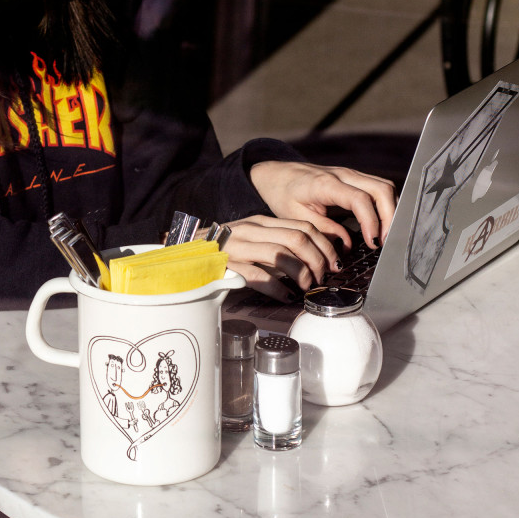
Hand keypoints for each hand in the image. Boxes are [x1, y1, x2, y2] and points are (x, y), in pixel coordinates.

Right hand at [222, 213, 346, 299]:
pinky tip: (285, 296)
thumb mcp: (252, 238)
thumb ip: (276, 242)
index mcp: (261, 222)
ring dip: (301, 274)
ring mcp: (238, 247)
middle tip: (322, 278)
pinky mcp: (227, 266)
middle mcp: (251, 230)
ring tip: (305, 287)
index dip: (325, 246)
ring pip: (281, 255)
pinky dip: (277, 288)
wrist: (184, 252)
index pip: (304, 227)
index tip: (334, 262)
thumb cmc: (222, 250)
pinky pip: (258, 276)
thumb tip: (311, 258)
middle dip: (317, 261)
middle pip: (297, 239)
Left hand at [249, 160, 396, 250]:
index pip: (360, 199)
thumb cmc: (283, 195)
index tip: (373, 242)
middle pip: (381, 189)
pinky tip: (381, 225)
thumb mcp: (296, 217)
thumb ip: (324, 230)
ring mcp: (351, 174)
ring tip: (384, 237)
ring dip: (391, 211)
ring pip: (385, 186)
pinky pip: (379, 188)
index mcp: (325, 184)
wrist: (277, 175)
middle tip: (384, 242)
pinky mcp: (354, 179)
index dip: (371, 221)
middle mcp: (343, 175)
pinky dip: (385, 206)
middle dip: (390, 217)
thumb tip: (348, 244)